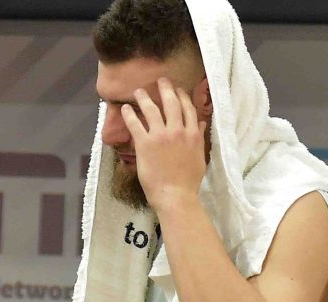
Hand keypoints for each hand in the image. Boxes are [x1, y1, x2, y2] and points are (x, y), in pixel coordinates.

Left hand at [121, 77, 207, 212]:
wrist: (176, 195)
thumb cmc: (189, 181)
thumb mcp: (200, 157)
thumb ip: (200, 138)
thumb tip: (202, 123)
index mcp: (192, 133)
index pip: (188, 108)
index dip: (182, 96)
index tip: (177, 89)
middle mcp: (177, 130)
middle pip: (171, 103)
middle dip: (165, 89)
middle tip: (160, 81)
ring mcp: (160, 135)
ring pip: (152, 110)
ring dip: (145, 98)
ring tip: (139, 91)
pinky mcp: (144, 144)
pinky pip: (135, 124)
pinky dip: (129, 115)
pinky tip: (125, 108)